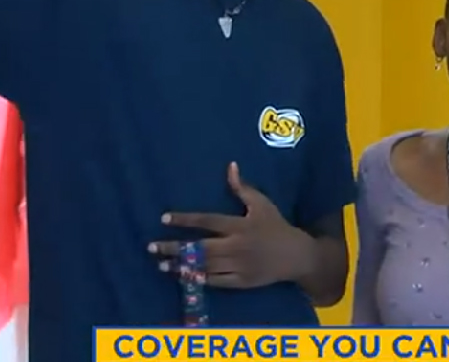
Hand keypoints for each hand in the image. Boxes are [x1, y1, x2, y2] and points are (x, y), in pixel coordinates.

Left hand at [149, 162, 311, 288]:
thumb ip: (243, 188)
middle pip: (200, 247)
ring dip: (181, 265)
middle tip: (151, 247)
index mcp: (240, 225)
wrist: (297, 256)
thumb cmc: (276, 226)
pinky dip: (199, 279)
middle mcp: (236, 246)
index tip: (164, 218)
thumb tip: (230, 166)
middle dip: (174, 247)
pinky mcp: (241, 281)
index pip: (208, 221)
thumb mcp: (262, 204)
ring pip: (204, 266)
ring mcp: (238, 265)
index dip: (185, 220)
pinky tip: (184, 277)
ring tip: (160, 264)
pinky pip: (216, 281)